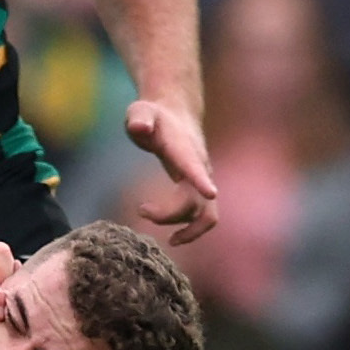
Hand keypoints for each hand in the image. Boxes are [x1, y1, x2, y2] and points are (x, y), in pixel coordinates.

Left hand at [124, 99, 217, 244]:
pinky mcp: (198, 189)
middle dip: (170, 213)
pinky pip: (204, 216)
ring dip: (186, 229)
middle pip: (196, 199)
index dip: (201, 179)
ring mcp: (202, 179)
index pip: (193, 165)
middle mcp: (199, 167)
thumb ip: (139, 118)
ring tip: (159, 230)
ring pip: (205, 214)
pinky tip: (173, 238)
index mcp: (184, 149)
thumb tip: (139, 127)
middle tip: (141, 209)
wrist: (176, 113)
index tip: (210, 192)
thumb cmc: (153, 115)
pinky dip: (192, 230)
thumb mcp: (141, 112)